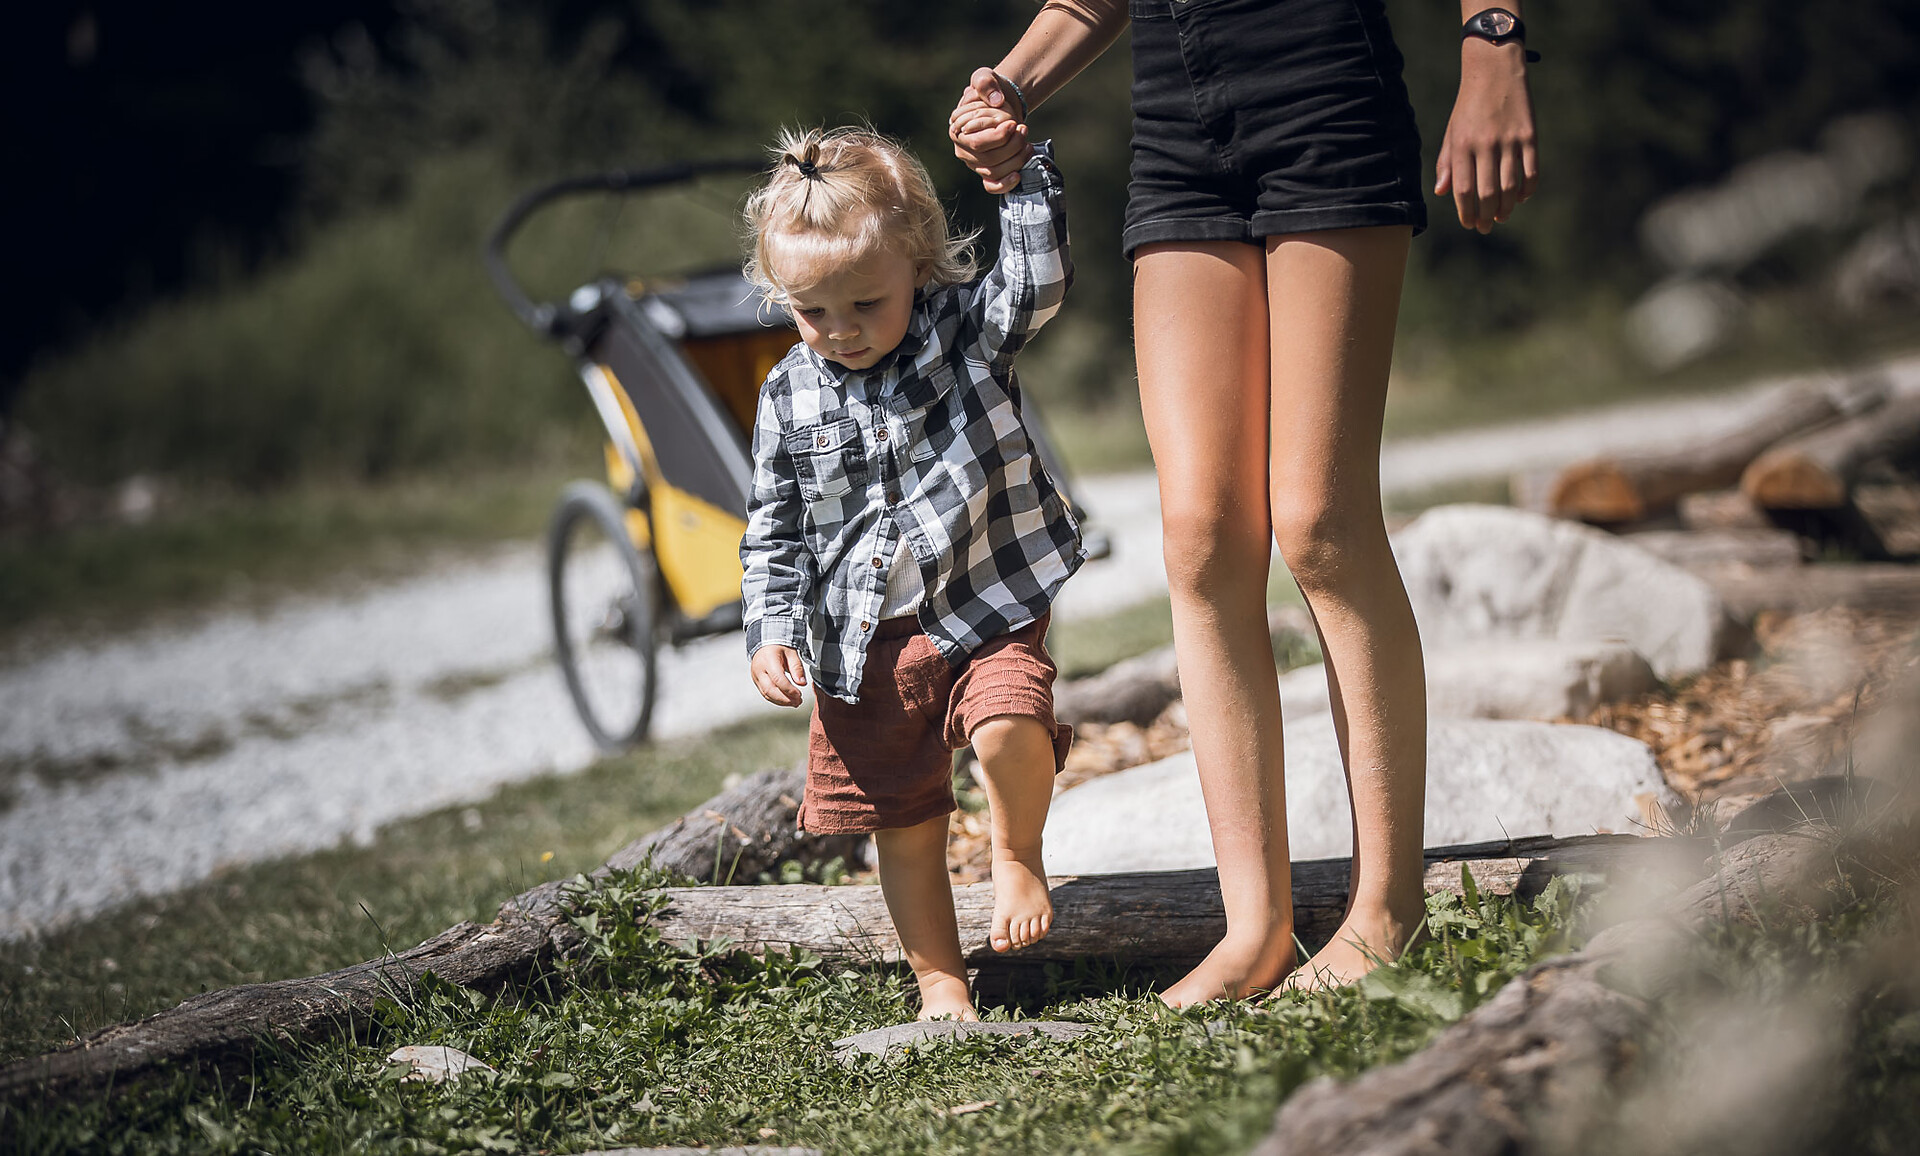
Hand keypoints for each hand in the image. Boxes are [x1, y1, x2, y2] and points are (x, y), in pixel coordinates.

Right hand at [750, 644, 807, 706]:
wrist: (765, 643)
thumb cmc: (779, 646)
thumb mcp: (791, 653)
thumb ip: (797, 668)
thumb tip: (802, 683)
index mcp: (768, 660)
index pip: (778, 679)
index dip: (789, 689)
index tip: (799, 695)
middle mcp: (759, 669)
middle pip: (770, 690)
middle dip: (785, 699)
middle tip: (798, 702)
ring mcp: (755, 676)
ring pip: (767, 694)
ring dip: (781, 701)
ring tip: (795, 703)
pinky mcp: (756, 681)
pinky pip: (765, 693)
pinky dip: (776, 699)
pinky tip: (787, 700)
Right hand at [949, 67, 1031, 193]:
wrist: (1001, 103)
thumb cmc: (990, 91)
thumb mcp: (984, 77)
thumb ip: (985, 83)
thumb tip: (996, 101)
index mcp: (958, 131)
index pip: (978, 143)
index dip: (998, 136)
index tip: (1013, 124)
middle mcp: (963, 151)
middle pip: (988, 159)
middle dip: (1011, 147)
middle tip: (1023, 130)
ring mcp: (975, 163)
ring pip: (995, 171)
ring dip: (1016, 160)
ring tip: (1027, 143)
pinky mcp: (987, 170)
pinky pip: (992, 185)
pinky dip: (1005, 185)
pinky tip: (1018, 175)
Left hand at [1435, 43, 1537, 232]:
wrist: (1494, 69)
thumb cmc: (1469, 105)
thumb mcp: (1452, 131)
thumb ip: (1447, 162)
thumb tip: (1442, 192)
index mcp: (1463, 146)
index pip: (1464, 190)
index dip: (1467, 212)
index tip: (1469, 224)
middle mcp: (1485, 145)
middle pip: (1488, 193)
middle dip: (1487, 216)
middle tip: (1487, 227)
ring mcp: (1509, 140)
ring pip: (1510, 187)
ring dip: (1507, 208)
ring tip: (1502, 216)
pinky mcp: (1529, 135)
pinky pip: (1531, 171)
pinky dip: (1527, 190)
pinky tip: (1521, 198)